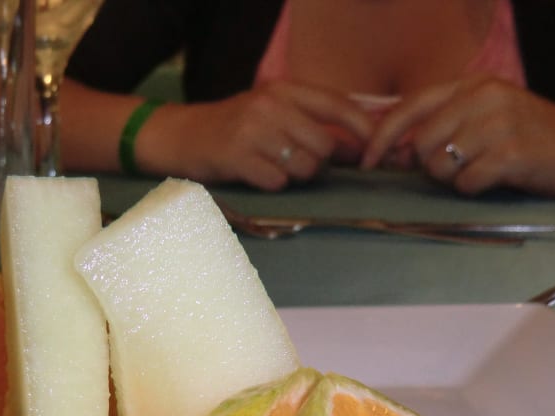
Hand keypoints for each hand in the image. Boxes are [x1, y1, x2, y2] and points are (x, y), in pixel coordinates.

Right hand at [143, 81, 372, 190]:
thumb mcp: (273, 114)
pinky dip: (273, 185)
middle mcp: (270, 106)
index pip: (337, 106)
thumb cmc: (234, 128)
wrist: (181, 136)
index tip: (373, 151)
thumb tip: (357, 149)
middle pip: (323, 146)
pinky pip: (277, 182)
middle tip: (298, 164)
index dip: (362, 129)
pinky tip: (257, 176)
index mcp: (283, 90)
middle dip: (318, 163)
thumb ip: (313, 125)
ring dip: (296, 176)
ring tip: (276, 169)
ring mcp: (252, 131)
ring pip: (303, 167)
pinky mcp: (237, 158)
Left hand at [360, 76, 554, 196]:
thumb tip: (393, 152)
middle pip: (420, 143)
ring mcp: (499, 123)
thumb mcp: (486, 118)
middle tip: (458, 168)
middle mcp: (484, 96)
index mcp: (472, 85)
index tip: (367, 162)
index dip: (381, 137)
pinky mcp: (512, 152)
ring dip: (452, 179)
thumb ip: (442, 126)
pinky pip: (466, 182)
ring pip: (439, 164)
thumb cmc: (531, 139)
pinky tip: (496, 179)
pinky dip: (474, 189)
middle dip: (428, 166)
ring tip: (481, 171)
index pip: (409, 107)